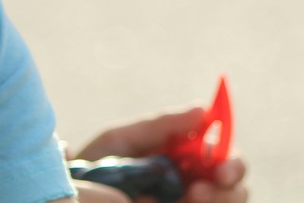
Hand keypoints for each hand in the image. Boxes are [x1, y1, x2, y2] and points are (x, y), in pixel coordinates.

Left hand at [72, 108, 248, 202]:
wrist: (69, 195)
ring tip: (192, 198)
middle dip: (230, 180)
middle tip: (206, 186)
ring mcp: (187, 201)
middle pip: (235, 182)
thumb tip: (203, 109)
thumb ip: (160, 126)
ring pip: (230, 201)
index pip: (221, 153)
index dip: (228, 156)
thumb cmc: (92, 168)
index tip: (220, 163)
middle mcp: (191, 183)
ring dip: (220, 198)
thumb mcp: (121, 141)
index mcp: (181, 158)